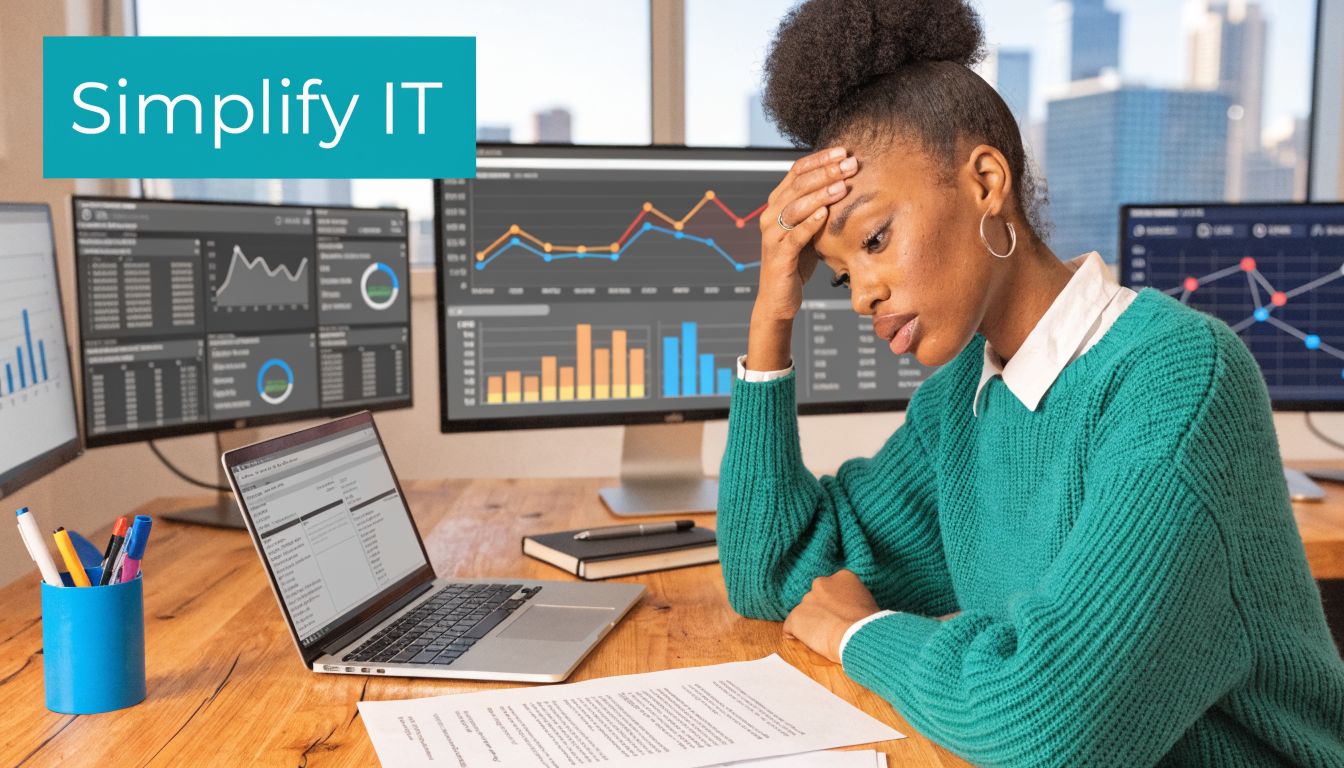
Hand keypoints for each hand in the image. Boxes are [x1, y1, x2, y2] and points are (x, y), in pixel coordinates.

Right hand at [746, 147, 857, 370]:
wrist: (779, 297)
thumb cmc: (797, 261)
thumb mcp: (808, 228)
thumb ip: (817, 207)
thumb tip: (846, 181)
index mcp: (777, 204)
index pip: (797, 172)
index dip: (820, 160)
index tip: (844, 152)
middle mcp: (770, 216)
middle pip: (797, 185)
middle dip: (825, 173)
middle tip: (850, 165)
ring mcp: (772, 236)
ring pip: (795, 207)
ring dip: (820, 194)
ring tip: (843, 186)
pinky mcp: (778, 256)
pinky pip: (794, 236)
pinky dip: (809, 223)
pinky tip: (825, 214)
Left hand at [782, 569, 878, 663]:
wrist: (858, 635)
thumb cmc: (869, 624)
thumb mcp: (868, 604)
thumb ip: (855, 601)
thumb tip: (852, 611)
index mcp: (843, 577)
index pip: (834, 588)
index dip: (837, 603)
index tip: (841, 614)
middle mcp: (822, 583)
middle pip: (818, 597)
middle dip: (822, 610)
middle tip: (832, 626)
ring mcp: (807, 599)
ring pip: (805, 611)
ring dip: (810, 622)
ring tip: (823, 638)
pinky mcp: (796, 616)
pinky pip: (790, 627)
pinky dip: (795, 634)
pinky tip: (805, 642)